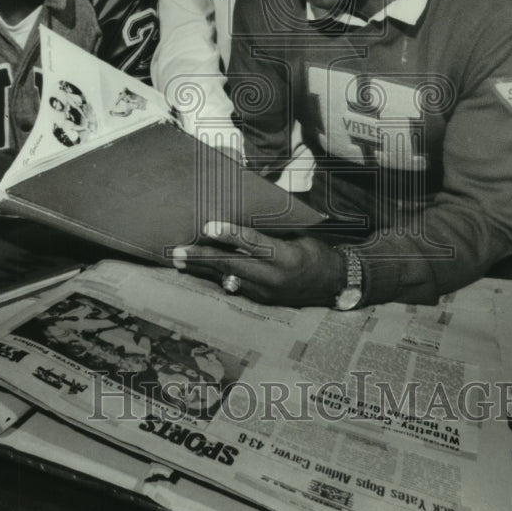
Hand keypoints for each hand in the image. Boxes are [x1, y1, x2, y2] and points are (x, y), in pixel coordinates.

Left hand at [172, 221, 345, 306]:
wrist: (334, 283)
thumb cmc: (316, 250)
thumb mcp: (300, 234)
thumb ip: (272, 227)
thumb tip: (245, 211)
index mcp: (287, 256)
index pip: (253, 243)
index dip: (229, 234)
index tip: (207, 226)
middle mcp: (274, 277)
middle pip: (231, 264)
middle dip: (202, 257)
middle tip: (177, 251)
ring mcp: (266, 291)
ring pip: (227, 277)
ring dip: (201, 268)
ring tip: (179, 260)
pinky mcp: (261, 299)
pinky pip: (233, 285)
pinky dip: (215, 275)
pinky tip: (199, 269)